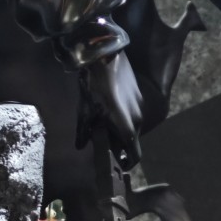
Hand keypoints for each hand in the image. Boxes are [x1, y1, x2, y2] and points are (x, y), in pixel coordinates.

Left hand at [75, 50, 142, 168]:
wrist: (105, 57)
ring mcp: (140, 106)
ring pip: (132, 124)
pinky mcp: (138, 95)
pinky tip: (109, 103)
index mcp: (127, 129)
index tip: (118, 163)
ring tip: (103, 117)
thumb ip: (84, 132)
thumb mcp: (85, 111)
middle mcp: (138, 120)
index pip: (134, 156)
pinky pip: (132, 111)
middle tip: (102, 136)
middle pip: (131, 140)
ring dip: (120, 126)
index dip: (127, 163)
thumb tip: (81, 146)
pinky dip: (123, 114)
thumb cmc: (94, 87)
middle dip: (119, 142)